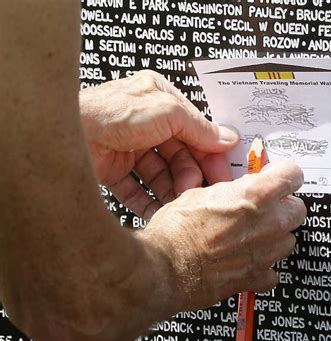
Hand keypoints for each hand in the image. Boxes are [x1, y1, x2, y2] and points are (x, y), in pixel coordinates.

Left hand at [80, 70, 238, 219]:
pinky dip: (149, 202)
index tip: (223, 173)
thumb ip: (199, 127)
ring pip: (160, 176)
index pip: (195, 130)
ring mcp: (129, 148)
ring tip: (179, 203)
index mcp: (160, 100)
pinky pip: (138, 190)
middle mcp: (146, 124)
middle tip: (198, 191)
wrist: (66, 132)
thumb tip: (226, 137)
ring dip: (172, 191)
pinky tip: (159, 211)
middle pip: (179, 156)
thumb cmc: (111, 112)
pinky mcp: (113, 170)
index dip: (211, 152)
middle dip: (190, 175)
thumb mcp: (167, 111)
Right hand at [138, 162, 306, 311]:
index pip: (293, 175)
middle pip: (298, 210)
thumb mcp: (199, 194)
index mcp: (254, 195)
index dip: (285, 174)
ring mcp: (264, 253)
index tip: (279, 177)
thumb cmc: (175, 231)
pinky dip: (263, 267)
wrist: (163, 268)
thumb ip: (229, 191)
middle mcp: (266, 223)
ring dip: (275, 237)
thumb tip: (236, 190)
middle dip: (283, 207)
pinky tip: (246, 261)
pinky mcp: (255, 277)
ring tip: (253, 236)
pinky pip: (272, 272)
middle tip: (265, 208)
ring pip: (288, 240)